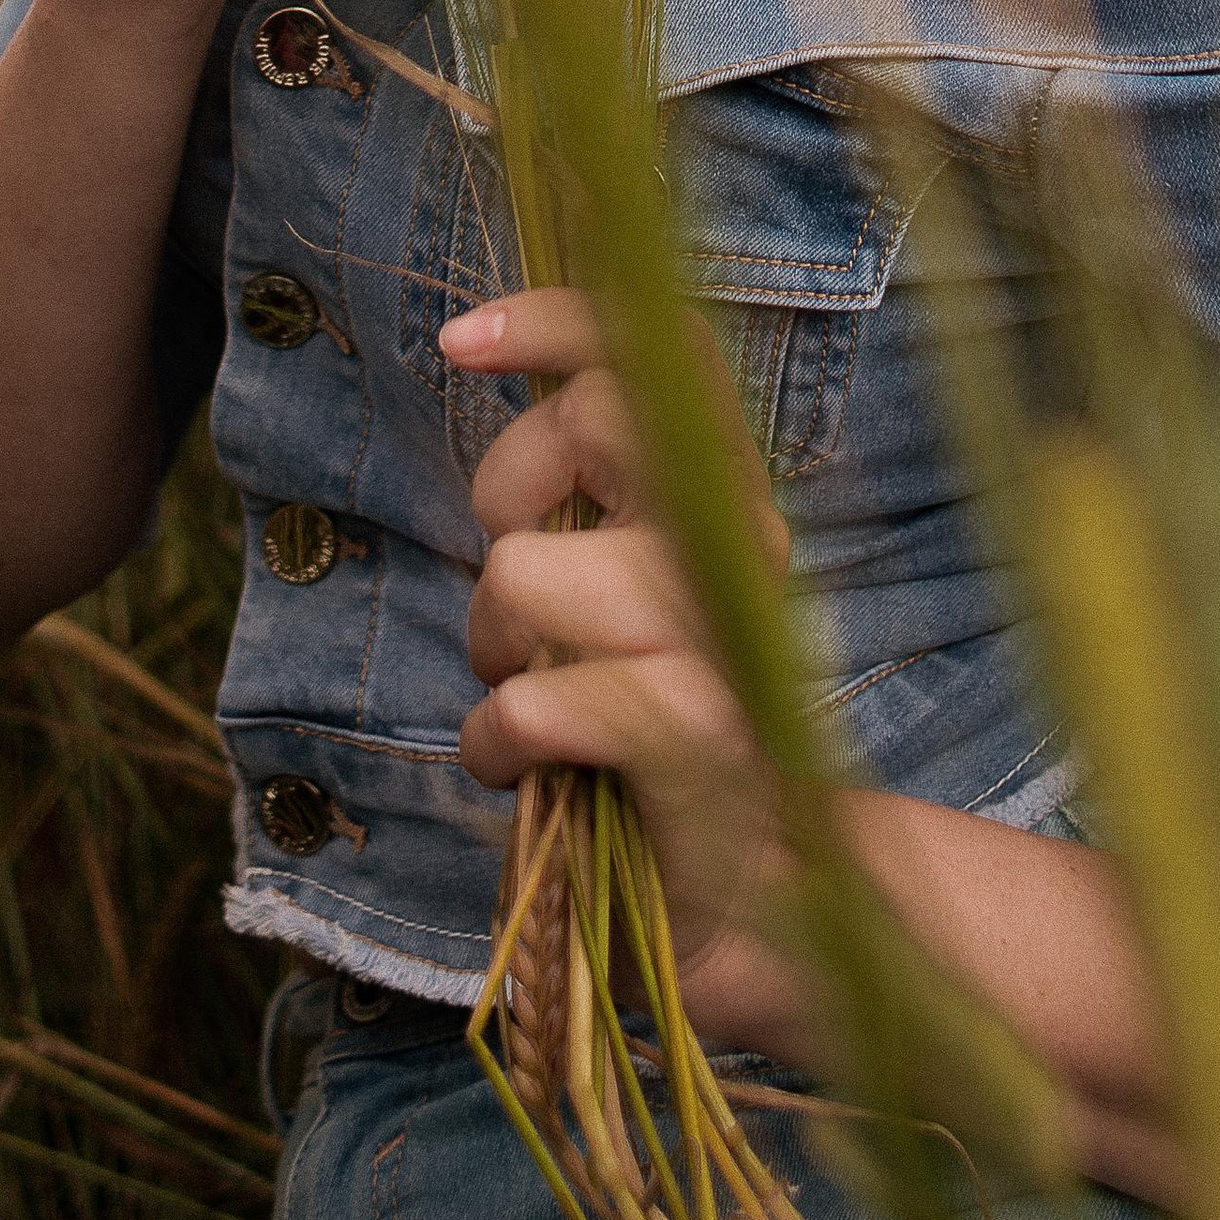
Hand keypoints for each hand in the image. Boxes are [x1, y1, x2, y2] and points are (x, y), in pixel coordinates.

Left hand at [444, 287, 792, 997]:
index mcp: (724, 501)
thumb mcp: (629, 594)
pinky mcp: (687, 734)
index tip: (459, 338)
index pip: (665, 351)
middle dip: (508, 485)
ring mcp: (716, 636)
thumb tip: (505, 419)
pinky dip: (496, 742)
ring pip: (526, 570)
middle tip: (520, 577)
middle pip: (596, 419)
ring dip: (493, 644)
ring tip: (526, 692)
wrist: (760, 900)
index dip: (559, 319)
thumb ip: (592, 506)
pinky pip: (531, 701)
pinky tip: (524, 767)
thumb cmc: (660, 734)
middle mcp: (735, 545)